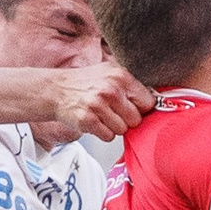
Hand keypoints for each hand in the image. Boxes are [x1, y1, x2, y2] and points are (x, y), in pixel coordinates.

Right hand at [27, 62, 152, 145]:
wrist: (55, 90)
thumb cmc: (85, 84)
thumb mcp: (109, 73)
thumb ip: (130, 85)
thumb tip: (155, 102)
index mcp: (120, 76)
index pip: (147, 102)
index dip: (141, 109)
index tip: (132, 108)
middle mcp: (110, 89)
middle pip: (136, 120)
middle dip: (127, 120)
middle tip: (113, 113)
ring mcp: (98, 104)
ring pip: (122, 130)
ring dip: (113, 127)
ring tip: (102, 116)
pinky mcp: (88, 120)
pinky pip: (108, 136)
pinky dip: (102, 133)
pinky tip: (94, 121)